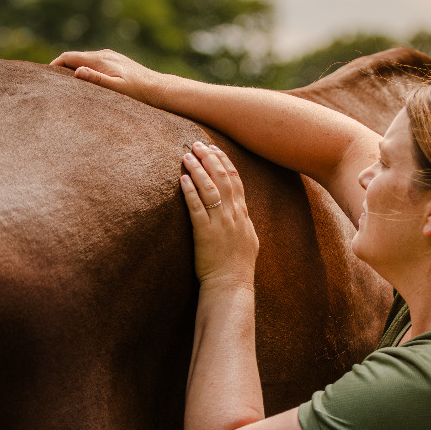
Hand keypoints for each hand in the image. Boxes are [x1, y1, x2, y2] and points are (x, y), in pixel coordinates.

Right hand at [50, 49, 161, 104]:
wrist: (159, 88)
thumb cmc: (139, 92)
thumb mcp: (116, 89)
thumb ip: (97, 80)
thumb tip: (77, 72)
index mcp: (100, 59)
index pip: (68, 57)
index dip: (53, 66)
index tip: (43, 77)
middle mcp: (103, 54)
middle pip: (74, 57)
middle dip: (60, 67)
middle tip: (48, 82)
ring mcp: (110, 57)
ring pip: (84, 60)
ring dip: (72, 68)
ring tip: (63, 84)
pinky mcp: (116, 62)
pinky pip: (94, 63)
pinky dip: (84, 70)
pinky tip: (85, 82)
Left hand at [181, 141, 258, 287]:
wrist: (232, 285)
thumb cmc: (238, 265)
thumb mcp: (248, 238)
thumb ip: (243, 220)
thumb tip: (240, 208)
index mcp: (243, 214)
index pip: (235, 180)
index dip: (224, 161)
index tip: (214, 148)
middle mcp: (233, 215)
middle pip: (222, 178)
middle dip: (210, 158)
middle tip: (197, 144)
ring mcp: (220, 223)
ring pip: (209, 189)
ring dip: (197, 170)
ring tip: (187, 156)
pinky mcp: (205, 234)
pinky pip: (197, 208)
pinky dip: (190, 192)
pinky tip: (182, 180)